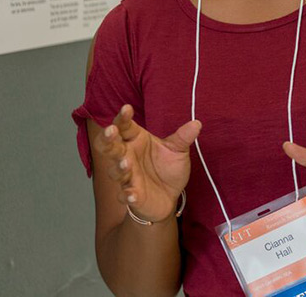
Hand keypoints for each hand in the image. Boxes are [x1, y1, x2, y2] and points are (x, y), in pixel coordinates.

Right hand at [94, 104, 201, 222]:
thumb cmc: (167, 169)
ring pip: (116, 171)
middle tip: (111, 131)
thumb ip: (183, 137)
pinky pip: (126, 196)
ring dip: (119, 167)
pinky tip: (132, 194)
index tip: (127, 108)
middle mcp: (127, 157)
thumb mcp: (177, 150)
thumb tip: (197, 123)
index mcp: (136, 140)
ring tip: (126, 163)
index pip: (124, 126)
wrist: (169, 197)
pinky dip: (127, 195)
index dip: (122, 117)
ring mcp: (127, 177)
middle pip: (110, 146)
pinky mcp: (132, 196)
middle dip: (108, 139)